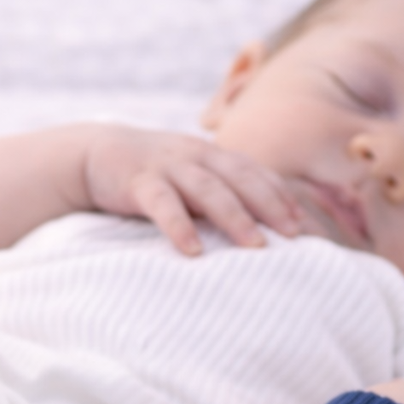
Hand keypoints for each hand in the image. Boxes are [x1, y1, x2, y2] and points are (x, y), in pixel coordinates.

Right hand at [81, 125, 303, 254]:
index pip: (258, 174)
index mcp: (215, 156)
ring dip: (235, 216)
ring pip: (209, 188)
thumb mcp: (192, 177)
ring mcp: (169, 167)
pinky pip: (162, 203)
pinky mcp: (138, 181)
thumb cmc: (155, 175)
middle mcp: (197, 156)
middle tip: (295, 236)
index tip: (308, 227)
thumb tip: (264, 232)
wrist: (95, 153)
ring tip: (256, 246)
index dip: (284, 197)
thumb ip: (223, 195)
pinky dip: (178, 226)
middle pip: (242, 178)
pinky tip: (192, 250)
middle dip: (271, 205)